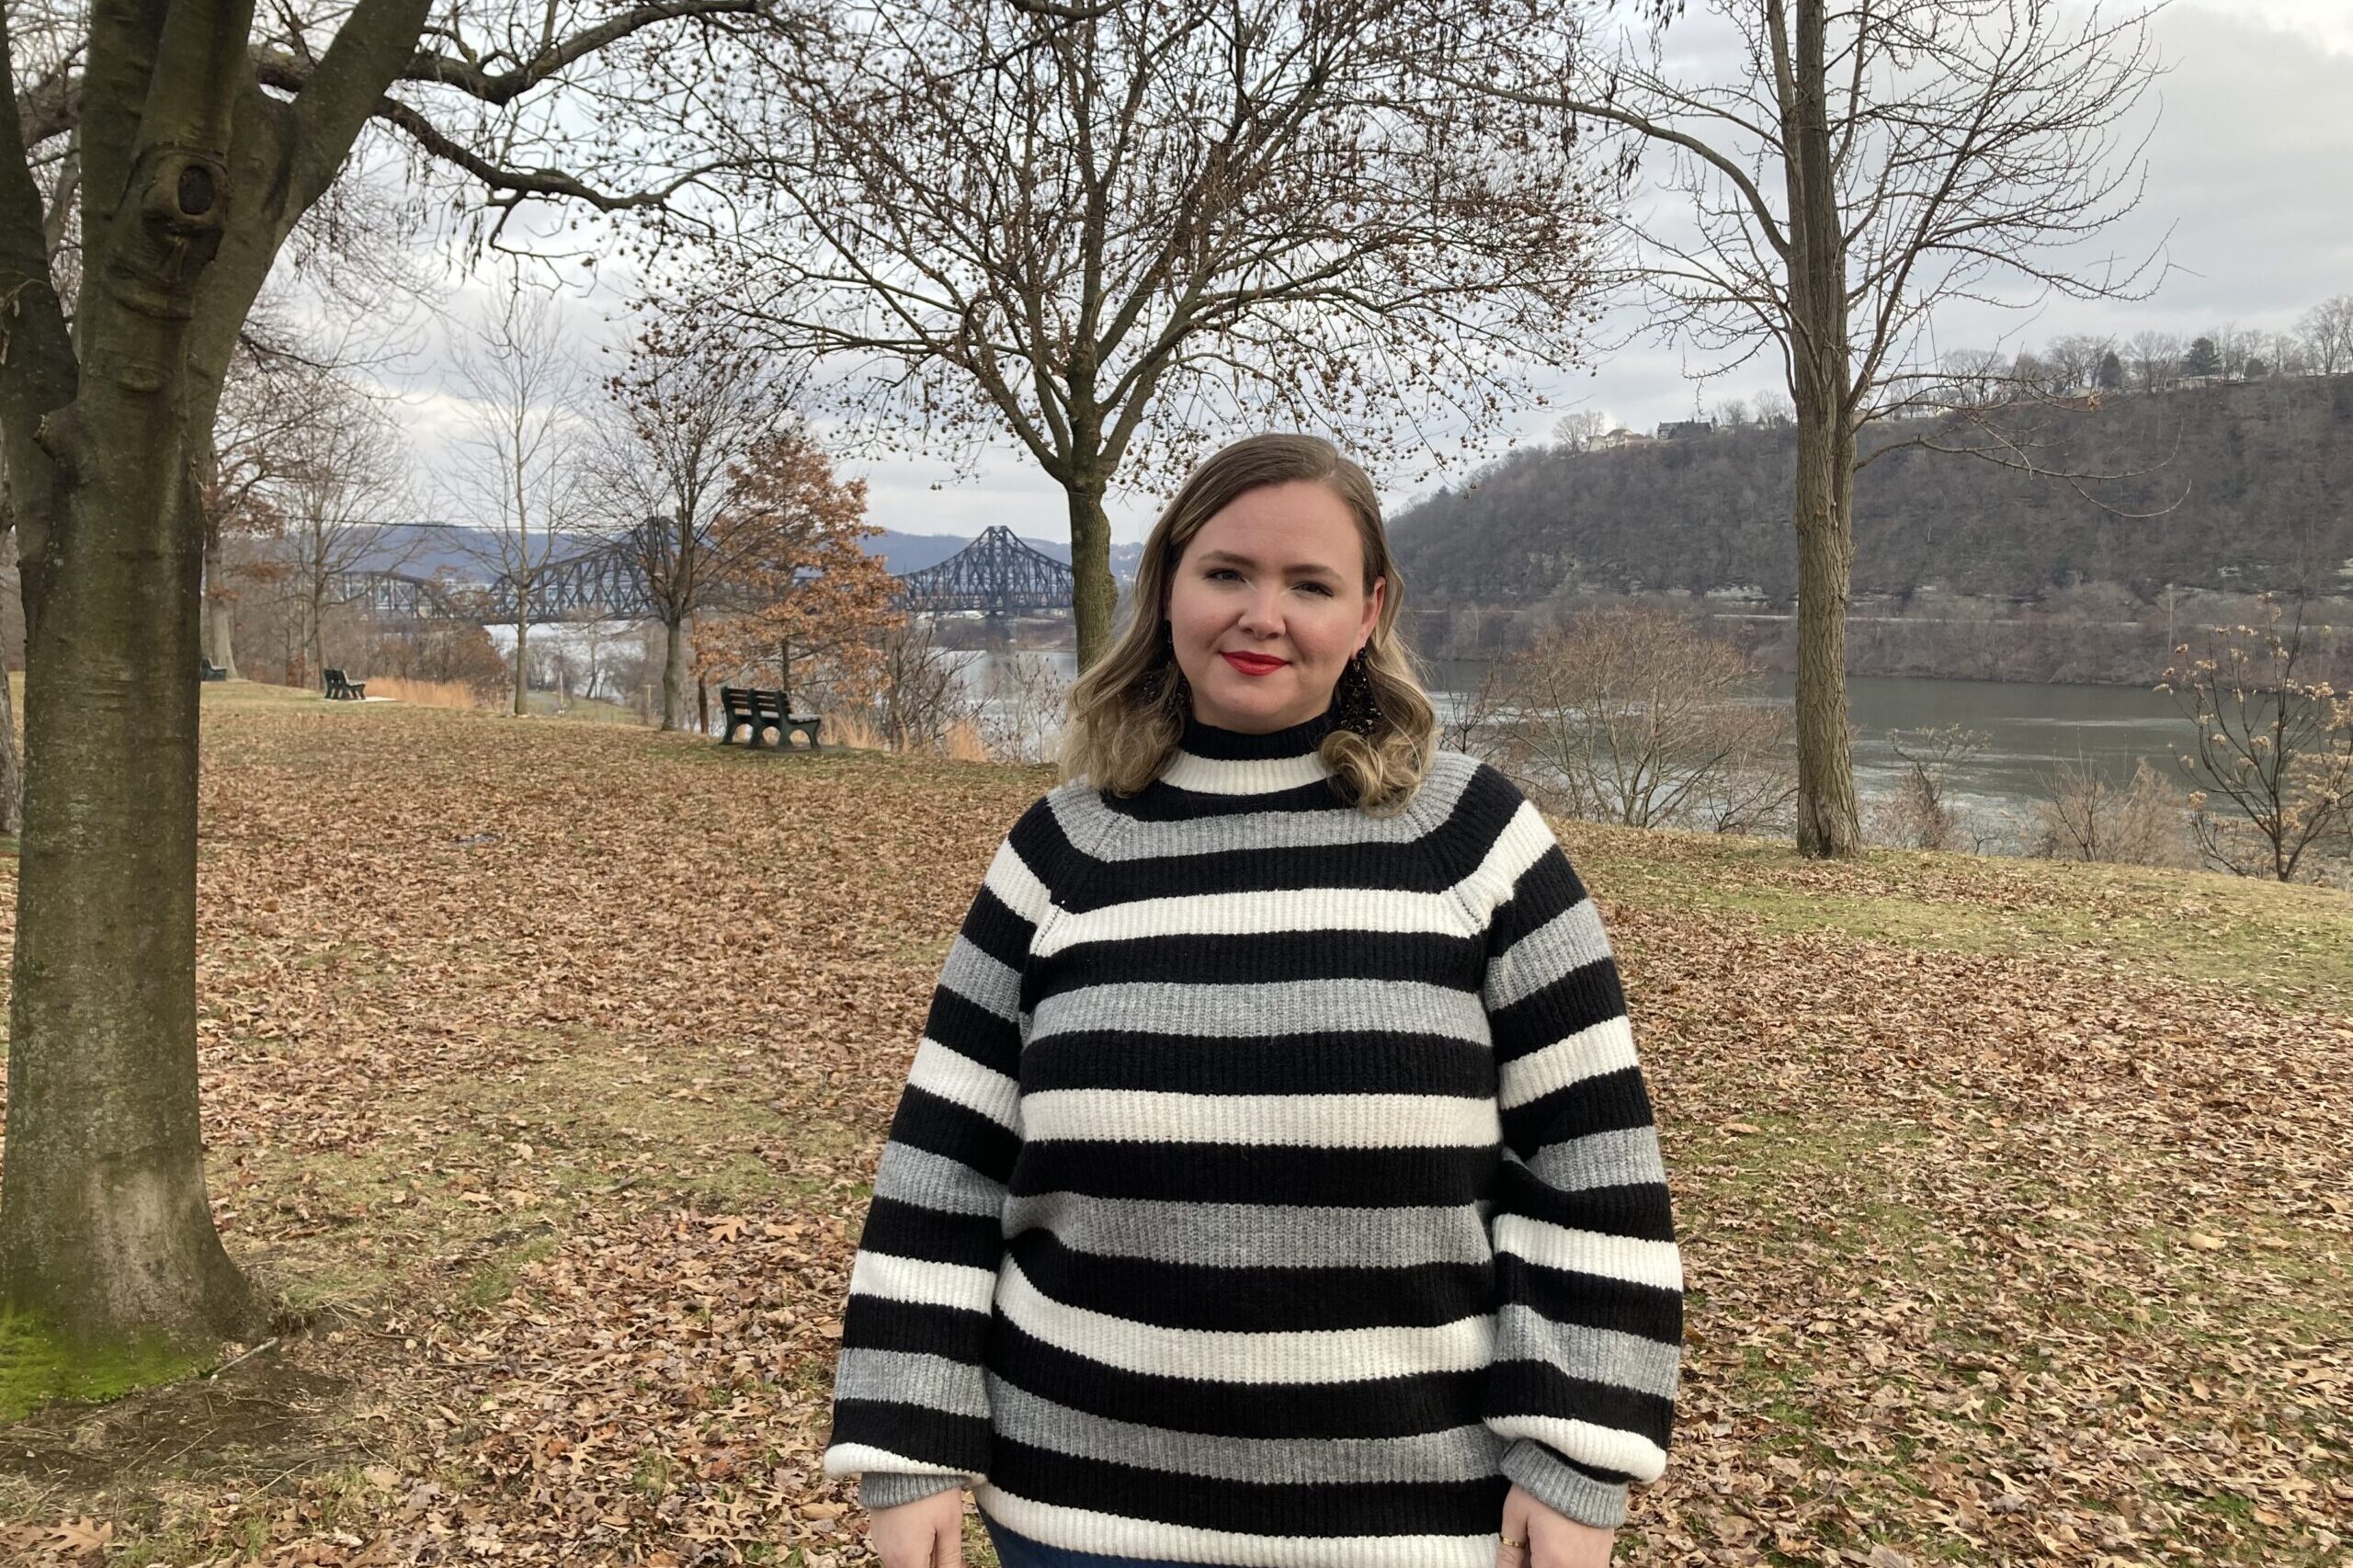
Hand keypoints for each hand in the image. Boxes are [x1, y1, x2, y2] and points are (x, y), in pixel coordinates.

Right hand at [867, 1487, 964, 1567]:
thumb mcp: (950, 1524)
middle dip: (932, 1564)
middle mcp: (888, 1556)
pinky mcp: (877, 1529)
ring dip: (920, 1557)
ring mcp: (880, 1542)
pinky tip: (923, 1529)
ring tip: (938, 1537)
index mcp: (908, 1559)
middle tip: (951, 1553)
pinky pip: (894, 1549)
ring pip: (903, 1563)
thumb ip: (950, 1558)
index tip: (955, 1563)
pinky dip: (909, 1546)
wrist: (905, 1455)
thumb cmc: (932, 1489)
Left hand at [1497, 1482, 1614, 1567]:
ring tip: (1540, 1545)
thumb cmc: (1543, 1483)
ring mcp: (1594, 1564)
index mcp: (1553, 1563)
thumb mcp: (1516, 1514)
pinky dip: (1567, 1563)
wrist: (1583, 1462)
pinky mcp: (1605, 1554)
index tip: (1515, 1560)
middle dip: (1535, 1564)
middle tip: (1526, 1549)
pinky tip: (1557, 1546)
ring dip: (1550, 1563)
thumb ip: (1508, 1552)